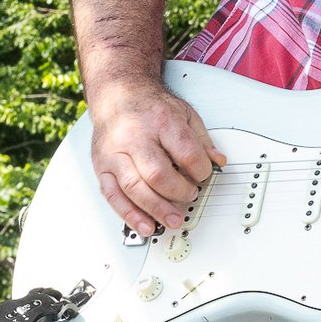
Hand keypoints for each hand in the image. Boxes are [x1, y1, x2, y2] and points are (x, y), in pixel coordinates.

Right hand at [90, 85, 225, 236]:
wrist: (118, 95)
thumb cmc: (150, 107)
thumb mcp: (184, 113)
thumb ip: (202, 140)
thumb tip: (218, 162)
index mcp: (160, 121)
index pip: (185, 150)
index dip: (200, 169)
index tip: (205, 175)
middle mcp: (135, 137)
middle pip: (157, 173)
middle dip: (178, 192)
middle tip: (191, 196)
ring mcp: (115, 153)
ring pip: (134, 188)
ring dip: (156, 209)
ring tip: (173, 220)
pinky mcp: (102, 167)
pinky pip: (113, 196)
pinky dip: (130, 214)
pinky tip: (145, 225)